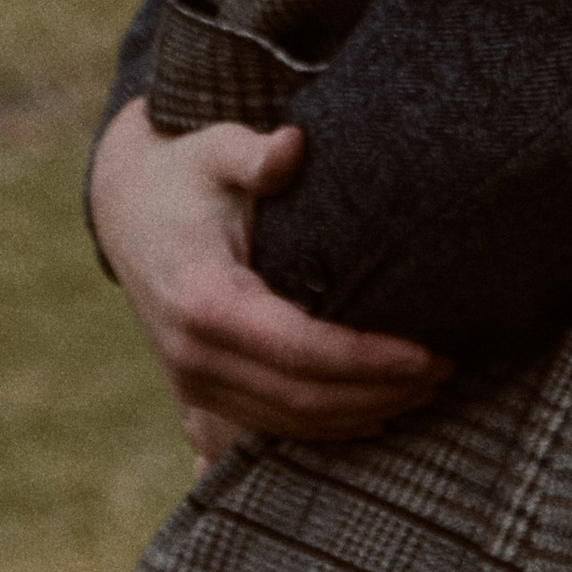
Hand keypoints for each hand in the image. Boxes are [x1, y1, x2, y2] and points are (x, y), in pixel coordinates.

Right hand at [90, 103, 453, 443]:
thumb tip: (292, 146)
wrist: (126, 206)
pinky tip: (377, 411)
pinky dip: (327, 424)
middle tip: (445, 371)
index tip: (429, 354)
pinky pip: (269, 424)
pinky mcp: (196, 391)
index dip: (370, 360)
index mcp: (202, 300)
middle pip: (302, 398)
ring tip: (425, 388)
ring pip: (289, 422)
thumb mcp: (217, 150)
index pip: (302, 351)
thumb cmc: (186, 171)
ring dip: (362, 414)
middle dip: (380, 392)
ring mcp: (190, 380)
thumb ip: (255, 154)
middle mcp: (192, 354)